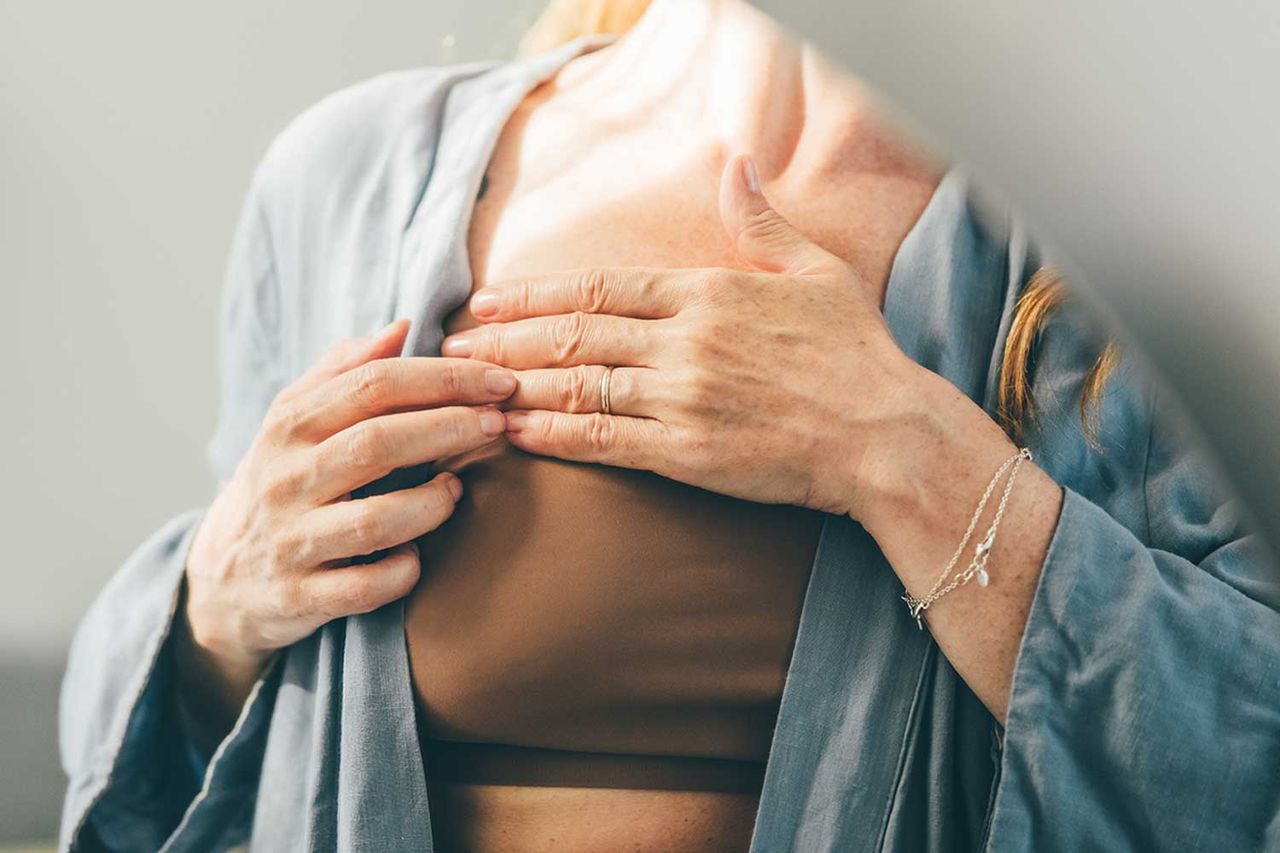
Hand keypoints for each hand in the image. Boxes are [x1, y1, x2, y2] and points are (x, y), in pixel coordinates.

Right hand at [180, 320, 514, 720]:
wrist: (222, 579)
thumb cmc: (283, 482)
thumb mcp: (296, 420)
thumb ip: (347, 370)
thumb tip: (404, 327)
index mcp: (290, 425)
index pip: (373, 384)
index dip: (444, 378)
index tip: (498, 381)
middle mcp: (286, 479)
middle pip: (378, 442)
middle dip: (449, 428)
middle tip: (498, 424)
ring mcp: (292, 540)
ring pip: (374, 520)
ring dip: (430, 504)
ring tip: (456, 491)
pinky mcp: (300, 597)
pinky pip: (364, 587)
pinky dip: (402, 571)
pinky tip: (418, 556)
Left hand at [440, 155, 930, 517]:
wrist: (886, 434)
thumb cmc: (856, 353)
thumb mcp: (816, 270)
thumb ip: (762, 220)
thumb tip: (735, 165)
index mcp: (708, 292)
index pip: (599, 286)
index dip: (534, 294)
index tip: (486, 299)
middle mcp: (684, 341)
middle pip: (572, 333)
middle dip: (503, 338)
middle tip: (452, 344)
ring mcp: (682, 398)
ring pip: (576, 385)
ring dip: (514, 384)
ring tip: (465, 387)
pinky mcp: (686, 452)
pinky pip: (603, 441)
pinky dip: (552, 435)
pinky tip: (514, 433)